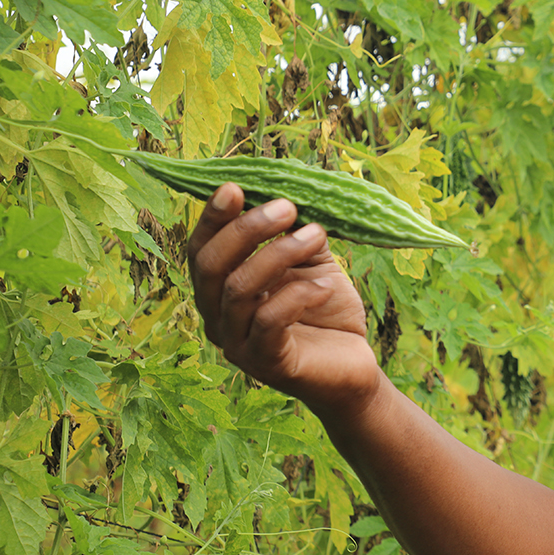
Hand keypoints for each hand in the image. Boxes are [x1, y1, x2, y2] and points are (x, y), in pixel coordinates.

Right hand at [186, 183, 378, 412]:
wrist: (353, 367)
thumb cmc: (326, 312)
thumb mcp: (312, 264)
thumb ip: (295, 234)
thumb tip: (289, 195)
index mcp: (221, 291)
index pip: (201, 251)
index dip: (212, 219)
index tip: (234, 187)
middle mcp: (218, 318)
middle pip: (210, 267)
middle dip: (245, 230)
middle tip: (286, 206)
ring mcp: (238, 345)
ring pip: (239, 290)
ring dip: (279, 254)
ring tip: (317, 233)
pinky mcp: (266, 364)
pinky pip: (268, 322)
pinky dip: (297, 296)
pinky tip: (325, 286)